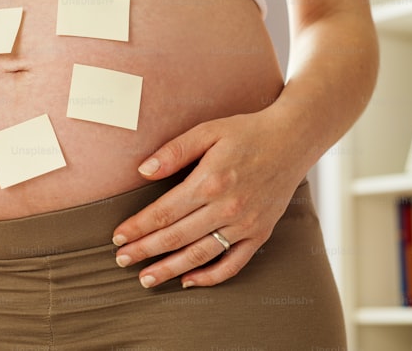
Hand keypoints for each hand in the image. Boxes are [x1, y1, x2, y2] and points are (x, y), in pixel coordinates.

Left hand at [111, 110, 306, 288]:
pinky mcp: (260, 233)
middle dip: (145, 251)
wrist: (293, 139)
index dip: (138, 227)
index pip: (164, 212)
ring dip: (170, 269)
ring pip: (200, 255)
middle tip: (121, 261)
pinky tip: (188, 281)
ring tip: (146, 279)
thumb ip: (174, 151)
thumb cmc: (247, 132)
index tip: (118, 237)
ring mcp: (245, 224)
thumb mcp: (207, 131)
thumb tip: (143, 171)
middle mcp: (227, 207)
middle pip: (176, 237)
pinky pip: (233, 263)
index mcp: (209, 181)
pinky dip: (211, 277)